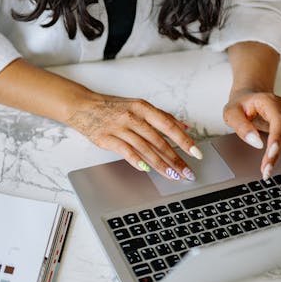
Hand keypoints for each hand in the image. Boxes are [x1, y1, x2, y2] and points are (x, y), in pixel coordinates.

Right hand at [65, 92, 201, 179]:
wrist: (84, 107)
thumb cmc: (112, 108)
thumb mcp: (138, 106)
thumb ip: (161, 117)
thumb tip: (184, 127)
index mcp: (143, 108)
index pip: (169, 125)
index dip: (184, 140)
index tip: (195, 153)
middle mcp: (133, 117)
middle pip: (159, 141)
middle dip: (175, 158)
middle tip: (186, 172)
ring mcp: (120, 128)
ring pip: (145, 148)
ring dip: (160, 164)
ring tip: (172, 175)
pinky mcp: (107, 138)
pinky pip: (125, 151)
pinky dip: (136, 160)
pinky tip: (146, 169)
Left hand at [223, 88, 280, 177]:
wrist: (248, 96)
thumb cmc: (240, 104)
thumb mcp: (232, 113)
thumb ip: (241, 126)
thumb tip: (255, 142)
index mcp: (268, 101)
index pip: (277, 120)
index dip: (276, 137)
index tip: (271, 152)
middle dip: (279, 153)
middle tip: (269, 168)